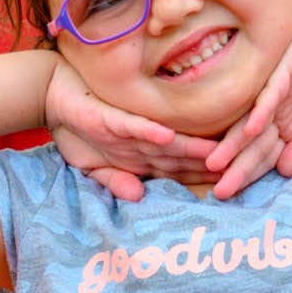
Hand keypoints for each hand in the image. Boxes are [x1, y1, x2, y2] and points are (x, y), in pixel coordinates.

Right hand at [43, 64, 222, 201]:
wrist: (52, 95)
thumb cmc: (78, 128)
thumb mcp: (93, 165)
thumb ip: (114, 181)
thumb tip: (137, 197)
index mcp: (144, 151)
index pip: (181, 168)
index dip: (204, 177)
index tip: (230, 186)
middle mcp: (143, 140)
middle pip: (182, 157)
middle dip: (209, 165)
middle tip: (239, 171)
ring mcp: (129, 127)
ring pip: (167, 141)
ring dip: (190, 149)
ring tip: (216, 156)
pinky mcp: (111, 117)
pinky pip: (133, 124)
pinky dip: (149, 131)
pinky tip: (167, 135)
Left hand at [209, 3, 291, 196]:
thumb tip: (284, 173)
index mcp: (282, 126)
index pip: (263, 157)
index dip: (249, 177)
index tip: (232, 198)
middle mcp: (272, 112)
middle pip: (251, 147)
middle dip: (235, 171)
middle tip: (218, 194)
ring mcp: (273, 94)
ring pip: (250, 124)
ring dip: (233, 145)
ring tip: (214, 166)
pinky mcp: (281, 74)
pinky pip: (268, 96)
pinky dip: (261, 113)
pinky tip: (251, 131)